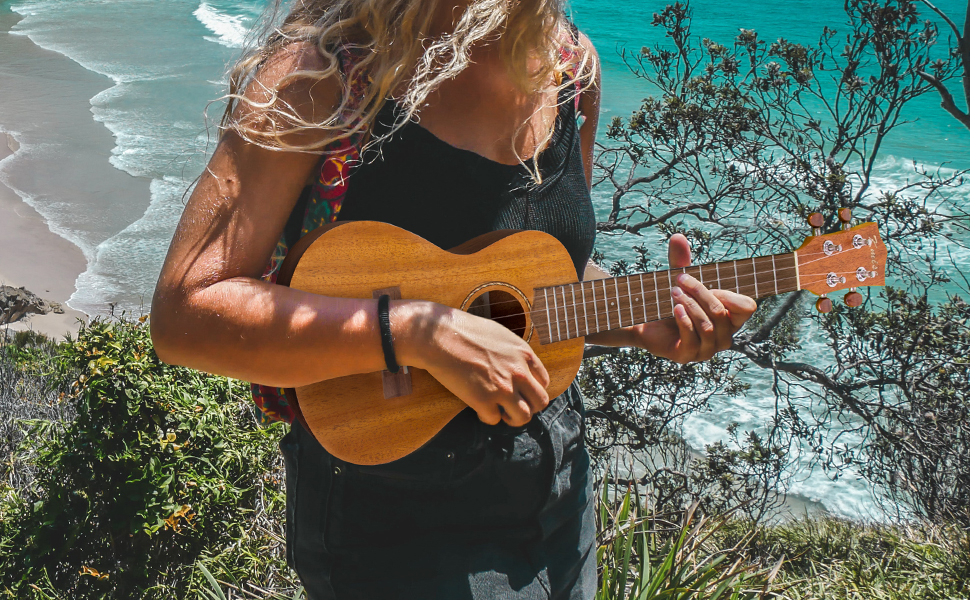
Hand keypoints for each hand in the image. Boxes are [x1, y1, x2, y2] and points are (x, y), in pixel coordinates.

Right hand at [400, 303, 549, 426]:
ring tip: (500, 412)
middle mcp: (519, 373)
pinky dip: (487, 417)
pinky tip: (478, 407)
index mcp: (525, 354)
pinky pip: (494, 420)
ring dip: (512, 418)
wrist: (439, 335)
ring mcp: (503, 388)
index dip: (532, 390)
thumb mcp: (500, 335)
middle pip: (540, 402)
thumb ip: (514, 354)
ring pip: (523, 417)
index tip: (521, 392)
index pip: (544, 382)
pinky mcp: (483, 401)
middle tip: (514, 406)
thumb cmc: (464, 331)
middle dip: (528, 407)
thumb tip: (518, 368)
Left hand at [631, 234, 756, 362]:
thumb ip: (681, 260)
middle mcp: (722, 337)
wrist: (643, 323)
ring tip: (673, 293)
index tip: (710, 283)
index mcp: (729, 319)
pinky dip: (684, 321)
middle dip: (700, 292)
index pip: (748, 307)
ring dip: (690, 305)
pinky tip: (675, 308)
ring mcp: (706, 350)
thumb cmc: (669, 301)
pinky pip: (693, 339)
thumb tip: (677, 236)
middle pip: (721, 312)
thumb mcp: (678, 280)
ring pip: (707, 326)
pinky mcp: (687, 356)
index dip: (729, 294)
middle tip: (679, 279)